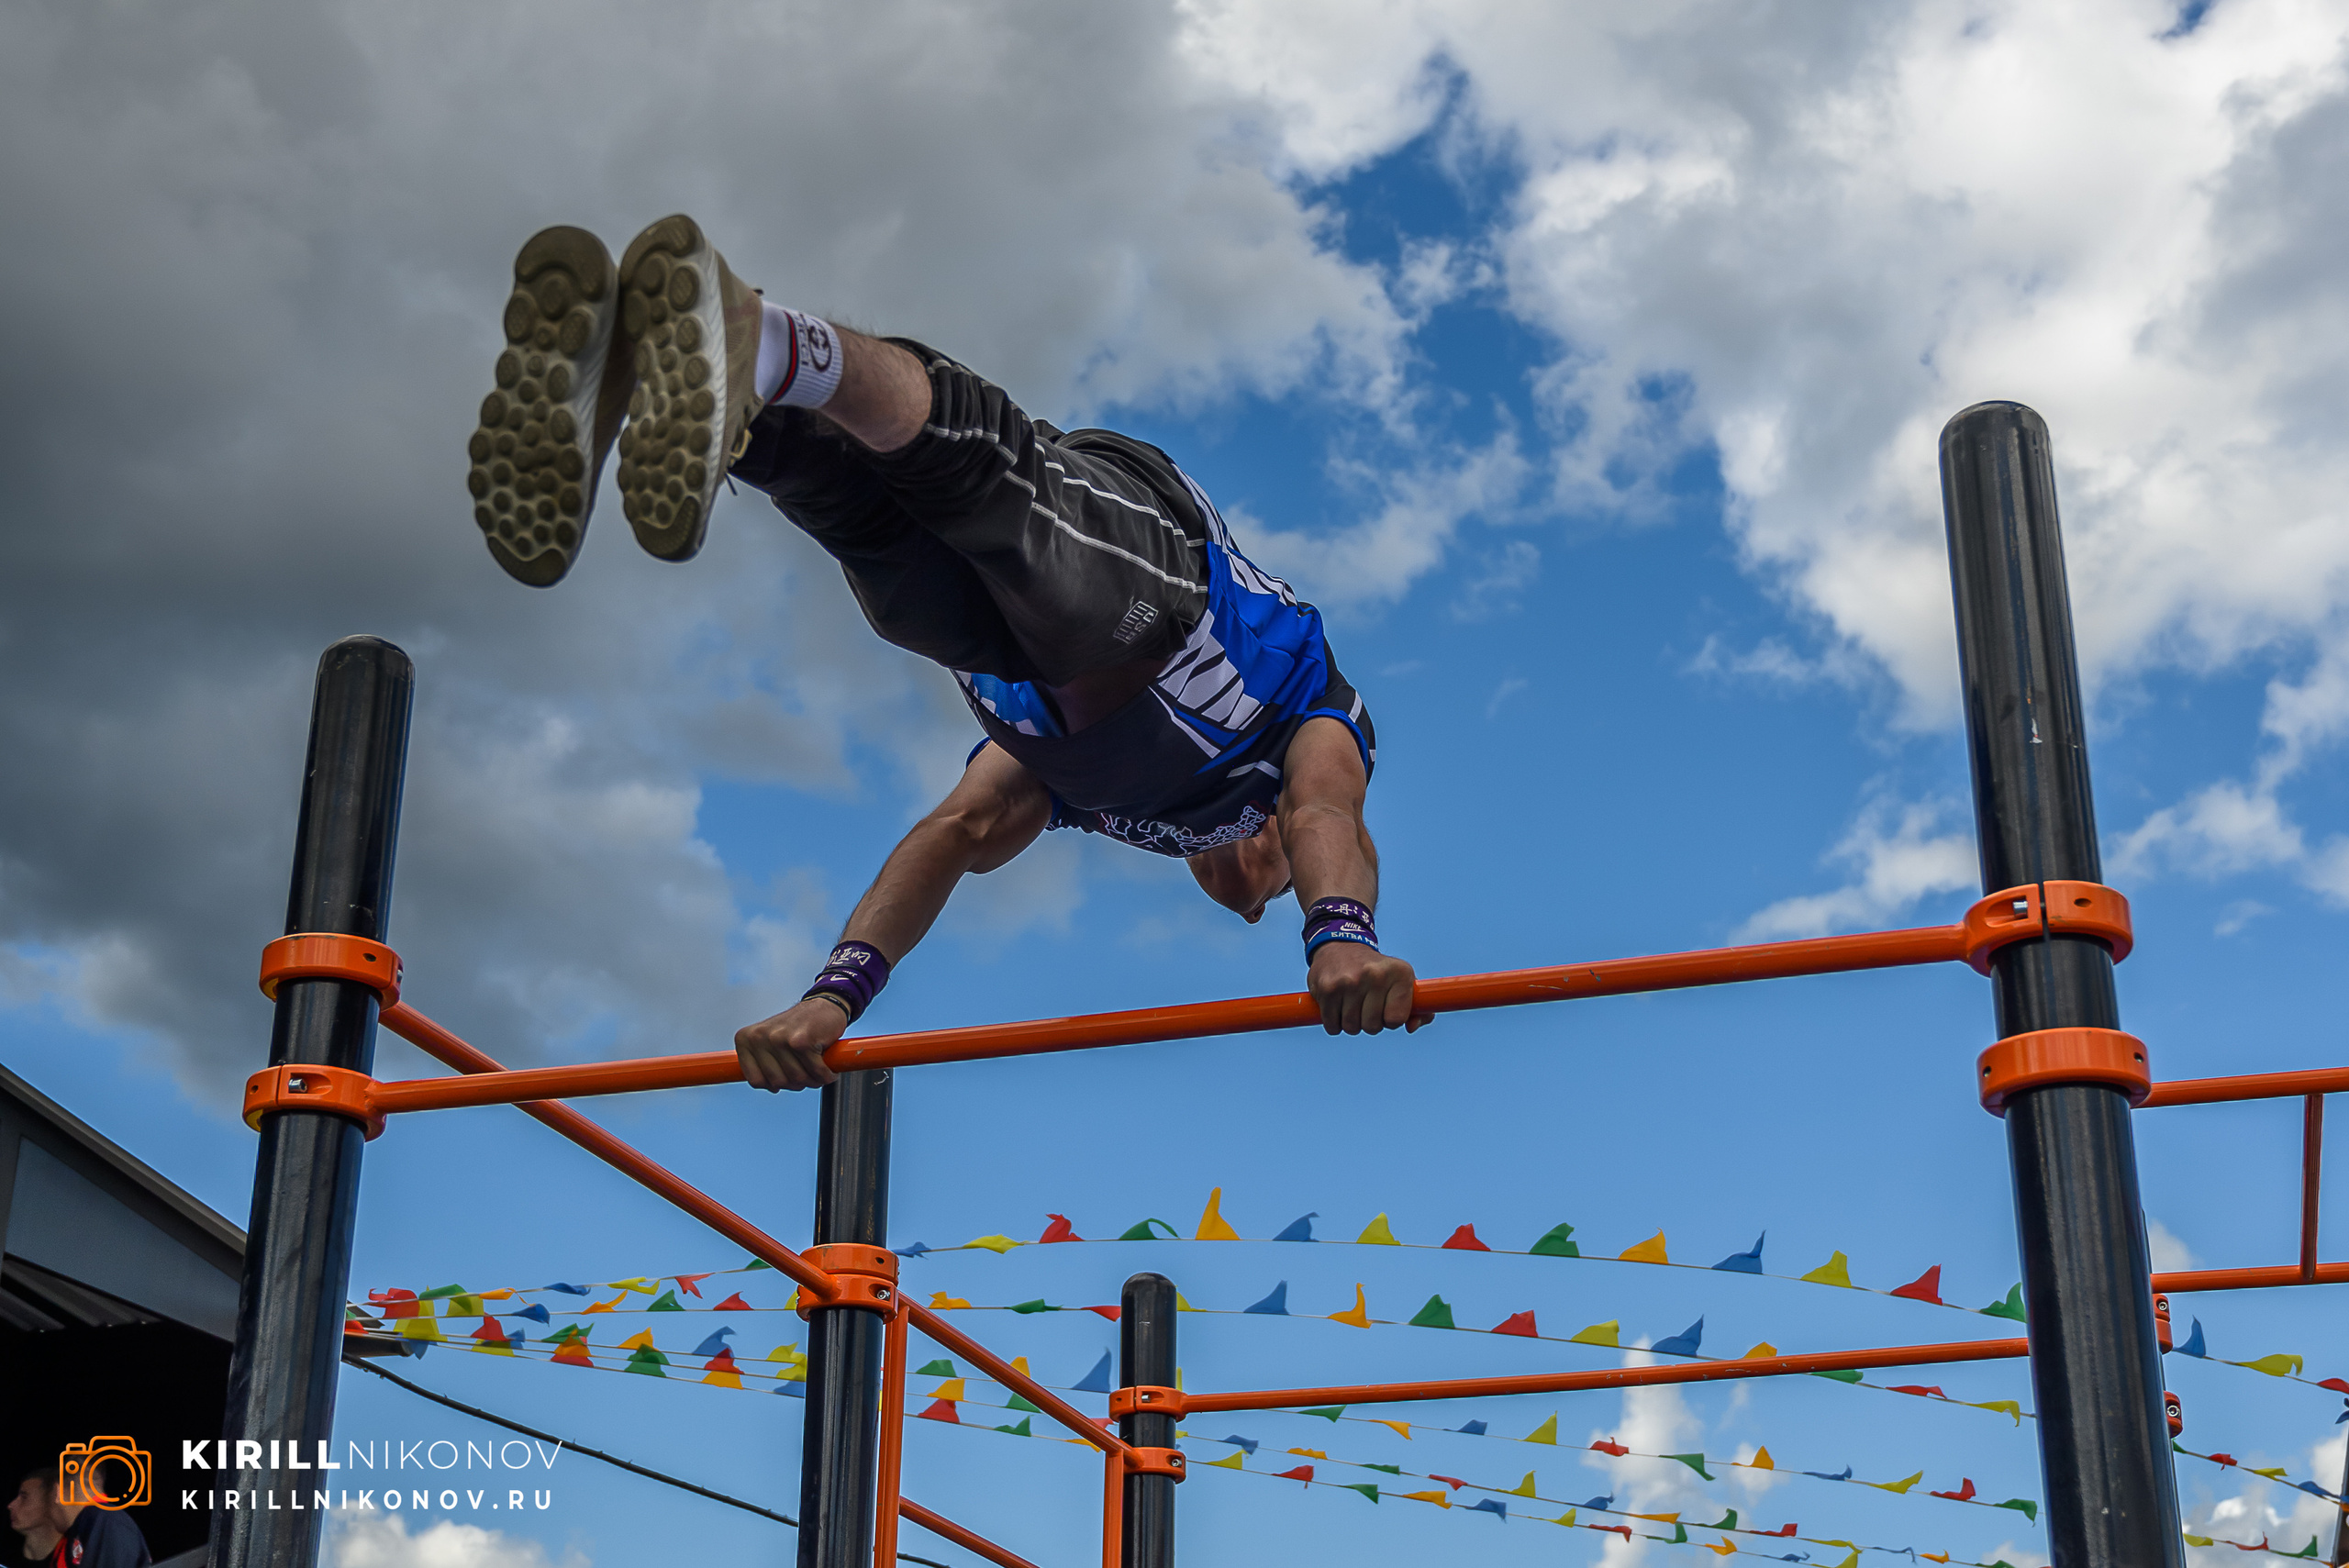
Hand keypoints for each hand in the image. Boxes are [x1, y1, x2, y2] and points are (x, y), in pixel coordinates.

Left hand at [734, 998, 847, 1091]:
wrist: (823, 1006)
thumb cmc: (797, 1028)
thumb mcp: (768, 1043)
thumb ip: (761, 1065)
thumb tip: (769, 1087)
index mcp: (746, 1039)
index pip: (755, 1080)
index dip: (774, 1084)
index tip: (786, 1076)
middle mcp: (759, 1037)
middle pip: (777, 1082)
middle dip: (796, 1083)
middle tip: (806, 1071)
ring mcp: (780, 1039)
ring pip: (797, 1079)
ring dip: (813, 1080)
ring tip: (817, 1069)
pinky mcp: (802, 1041)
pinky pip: (816, 1072)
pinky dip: (826, 1075)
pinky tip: (828, 1068)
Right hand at [1306, 943, 1431, 1034]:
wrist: (1341, 945)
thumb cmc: (1377, 971)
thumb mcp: (1402, 981)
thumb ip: (1418, 1008)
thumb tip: (1412, 1027)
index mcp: (1399, 973)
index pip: (1396, 1019)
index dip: (1390, 1020)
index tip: (1386, 1009)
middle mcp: (1375, 975)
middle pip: (1373, 1026)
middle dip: (1369, 1023)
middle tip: (1366, 1007)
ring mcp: (1349, 982)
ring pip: (1351, 1027)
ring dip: (1351, 1024)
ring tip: (1352, 1005)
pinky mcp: (1327, 988)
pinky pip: (1332, 1026)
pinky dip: (1333, 1023)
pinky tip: (1337, 1007)